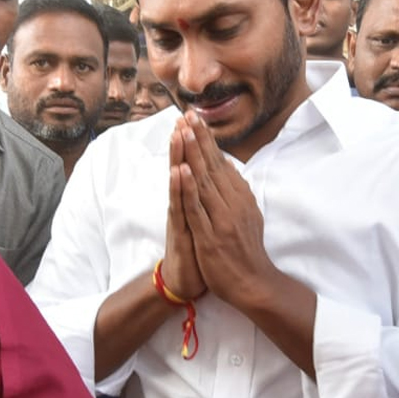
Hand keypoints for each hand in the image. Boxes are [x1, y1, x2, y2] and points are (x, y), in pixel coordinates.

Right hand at [162, 123, 206, 300]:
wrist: (185, 282)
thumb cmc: (199, 252)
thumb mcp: (207, 221)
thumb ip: (209, 200)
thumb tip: (220, 179)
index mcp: (195, 200)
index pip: (195, 166)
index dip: (196, 144)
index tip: (197, 119)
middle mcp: (185, 204)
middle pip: (185, 167)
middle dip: (186, 141)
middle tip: (185, 115)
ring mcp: (180, 216)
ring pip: (178, 182)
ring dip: (178, 157)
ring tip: (178, 133)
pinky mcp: (179, 231)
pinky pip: (180, 207)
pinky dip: (179, 188)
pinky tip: (178, 171)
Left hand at [175, 112, 274, 306]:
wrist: (254, 284)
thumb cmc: (246, 251)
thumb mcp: (247, 215)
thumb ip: (237, 192)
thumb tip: (229, 169)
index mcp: (239, 197)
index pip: (221, 162)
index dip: (208, 140)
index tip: (197, 118)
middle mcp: (232, 203)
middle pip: (212, 165)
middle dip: (200, 138)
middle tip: (189, 113)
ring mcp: (221, 219)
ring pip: (204, 181)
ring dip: (193, 155)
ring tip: (185, 131)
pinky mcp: (210, 235)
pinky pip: (197, 208)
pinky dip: (189, 189)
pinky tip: (181, 171)